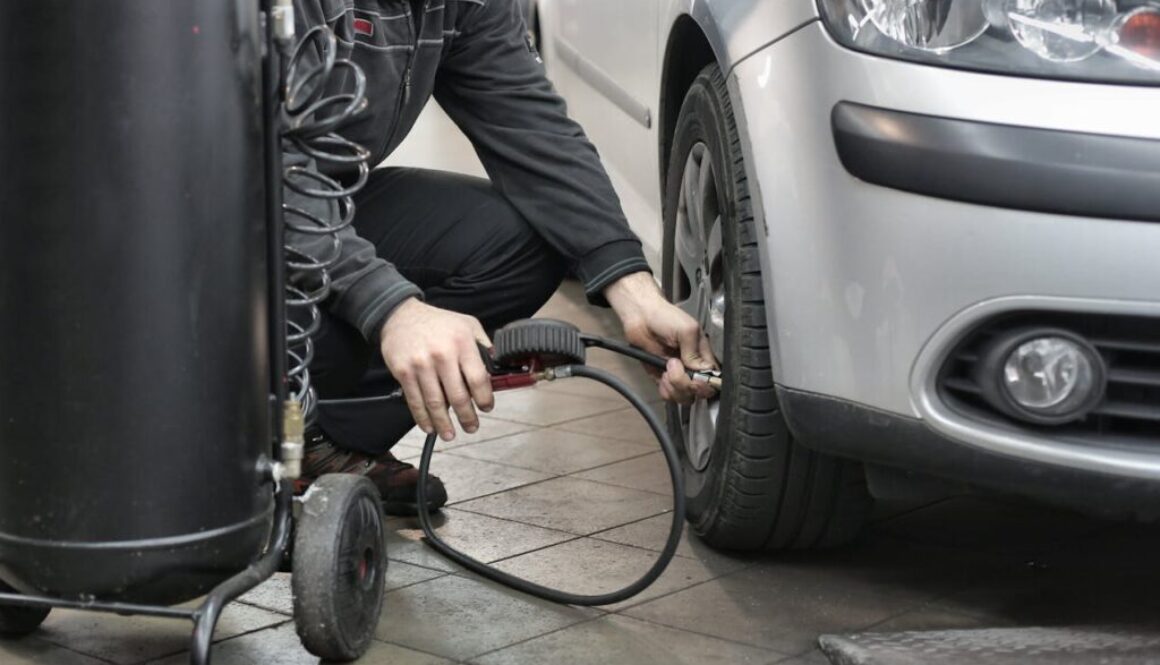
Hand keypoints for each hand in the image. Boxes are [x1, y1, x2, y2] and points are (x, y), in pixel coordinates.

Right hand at [379, 298, 493, 440]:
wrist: (400, 315)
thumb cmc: (437, 322)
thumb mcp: (468, 324)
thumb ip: (483, 345)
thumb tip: (497, 367)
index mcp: (462, 343)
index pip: (478, 379)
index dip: (484, 398)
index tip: (486, 407)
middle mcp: (442, 354)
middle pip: (458, 396)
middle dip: (467, 417)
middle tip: (471, 427)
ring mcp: (421, 365)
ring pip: (436, 403)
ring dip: (444, 423)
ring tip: (450, 434)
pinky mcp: (404, 372)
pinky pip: (415, 401)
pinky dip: (422, 418)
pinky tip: (429, 426)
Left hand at [604, 272, 716, 404]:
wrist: (640, 316)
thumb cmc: (664, 316)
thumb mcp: (686, 330)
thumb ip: (694, 352)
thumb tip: (700, 371)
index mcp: (703, 355)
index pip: (713, 379)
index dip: (705, 384)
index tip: (695, 377)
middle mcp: (693, 368)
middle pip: (699, 392)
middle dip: (686, 384)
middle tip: (674, 366)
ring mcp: (678, 375)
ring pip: (685, 397)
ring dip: (674, 387)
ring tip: (667, 368)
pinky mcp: (662, 379)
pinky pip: (669, 395)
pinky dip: (665, 389)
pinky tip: (661, 376)